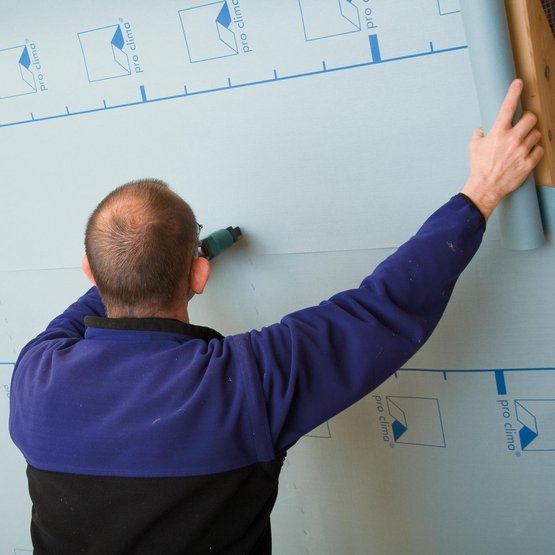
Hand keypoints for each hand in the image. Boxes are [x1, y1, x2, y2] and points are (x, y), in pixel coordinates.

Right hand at [460, 79, 543, 219]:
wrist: (486, 186)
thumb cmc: (478, 167)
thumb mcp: (473, 147)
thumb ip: (478, 135)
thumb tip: (481, 130)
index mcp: (498, 133)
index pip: (507, 107)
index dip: (513, 92)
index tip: (518, 83)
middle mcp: (512, 139)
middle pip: (531, 118)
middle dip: (529, 120)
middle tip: (524, 125)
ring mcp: (522, 151)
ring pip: (536, 134)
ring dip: (531, 136)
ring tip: (523, 142)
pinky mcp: (528, 162)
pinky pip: (539, 149)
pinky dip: (535, 150)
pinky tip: (527, 153)